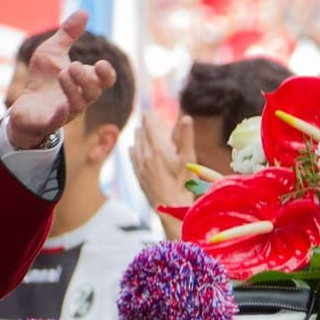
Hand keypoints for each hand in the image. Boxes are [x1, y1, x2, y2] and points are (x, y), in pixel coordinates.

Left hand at [6, 10, 117, 148]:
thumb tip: (84, 11)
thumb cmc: (42, 80)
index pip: (105, 81)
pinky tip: (60, 105)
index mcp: (84, 83)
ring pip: (78, 105)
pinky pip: (60, 120)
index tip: (100, 63)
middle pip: (94, 92)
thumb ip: (68, 34)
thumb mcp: (52, 52)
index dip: (107, 74)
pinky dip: (62, 114)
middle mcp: (80, 99)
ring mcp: (66, 112)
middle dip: (87, 79)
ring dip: (73, 89)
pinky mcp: (49, 122)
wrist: (24, 106)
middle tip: (73, 65)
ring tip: (63, 73)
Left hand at [132, 111, 196, 239]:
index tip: (148, 111)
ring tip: (138, 130)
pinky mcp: (139, 177)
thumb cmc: (183, 183)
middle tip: (145, 118)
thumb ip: (186, 137)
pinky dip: (132, 150)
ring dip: (138, 137)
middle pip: (142, 136)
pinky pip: (132, 159)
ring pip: (136, 146)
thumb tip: (186, 118)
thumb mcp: (189, 159)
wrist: (170, 207)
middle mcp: (146, 156)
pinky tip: (131, 148)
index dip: (150, 118)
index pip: (151, 128)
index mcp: (158, 149)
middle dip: (144, 126)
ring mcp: (141, 167)